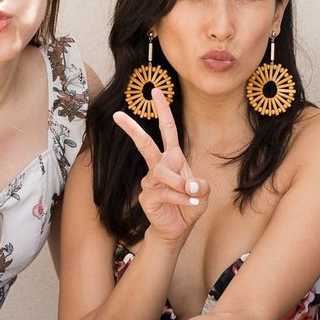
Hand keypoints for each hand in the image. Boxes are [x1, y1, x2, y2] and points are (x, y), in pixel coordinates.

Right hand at [112, 88, 208, 248]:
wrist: (178, 229)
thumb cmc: (189, 205)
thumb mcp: (202, 193)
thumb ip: (200, 185)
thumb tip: (190, 184)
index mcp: (173, 157)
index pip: (167, 129)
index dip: (162, 110)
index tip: (156, 90)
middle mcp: (158, 166)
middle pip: (144, 144)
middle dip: (131, 129)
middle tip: (117, 115)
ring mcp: (149, 181)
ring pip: (163, 174)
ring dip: (181, 184)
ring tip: (193, 195)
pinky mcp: (146, 197)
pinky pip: (166, 193)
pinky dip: (181, 199)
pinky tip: (188, 204)